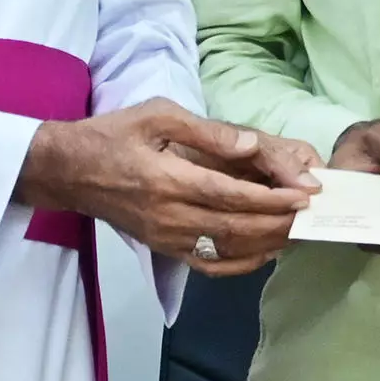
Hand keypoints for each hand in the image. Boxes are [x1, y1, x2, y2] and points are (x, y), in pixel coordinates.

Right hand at [15, 99, 316, 276]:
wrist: (68, 171)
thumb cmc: (113, 135)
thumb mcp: (157, 114)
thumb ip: (207, 132)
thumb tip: (250, 145)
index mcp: (167, 180)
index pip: (231, 196)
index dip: (273, 198)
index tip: (306, 194)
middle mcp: (168, 216)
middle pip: (236, 228)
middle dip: (280, 222)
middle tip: (312, 213)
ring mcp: (166, 238)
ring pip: (227, 250)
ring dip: (268, 243)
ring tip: (298, 229)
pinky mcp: (163, 249)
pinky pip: (209, 265)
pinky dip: (242, 264)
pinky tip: (266, 251)